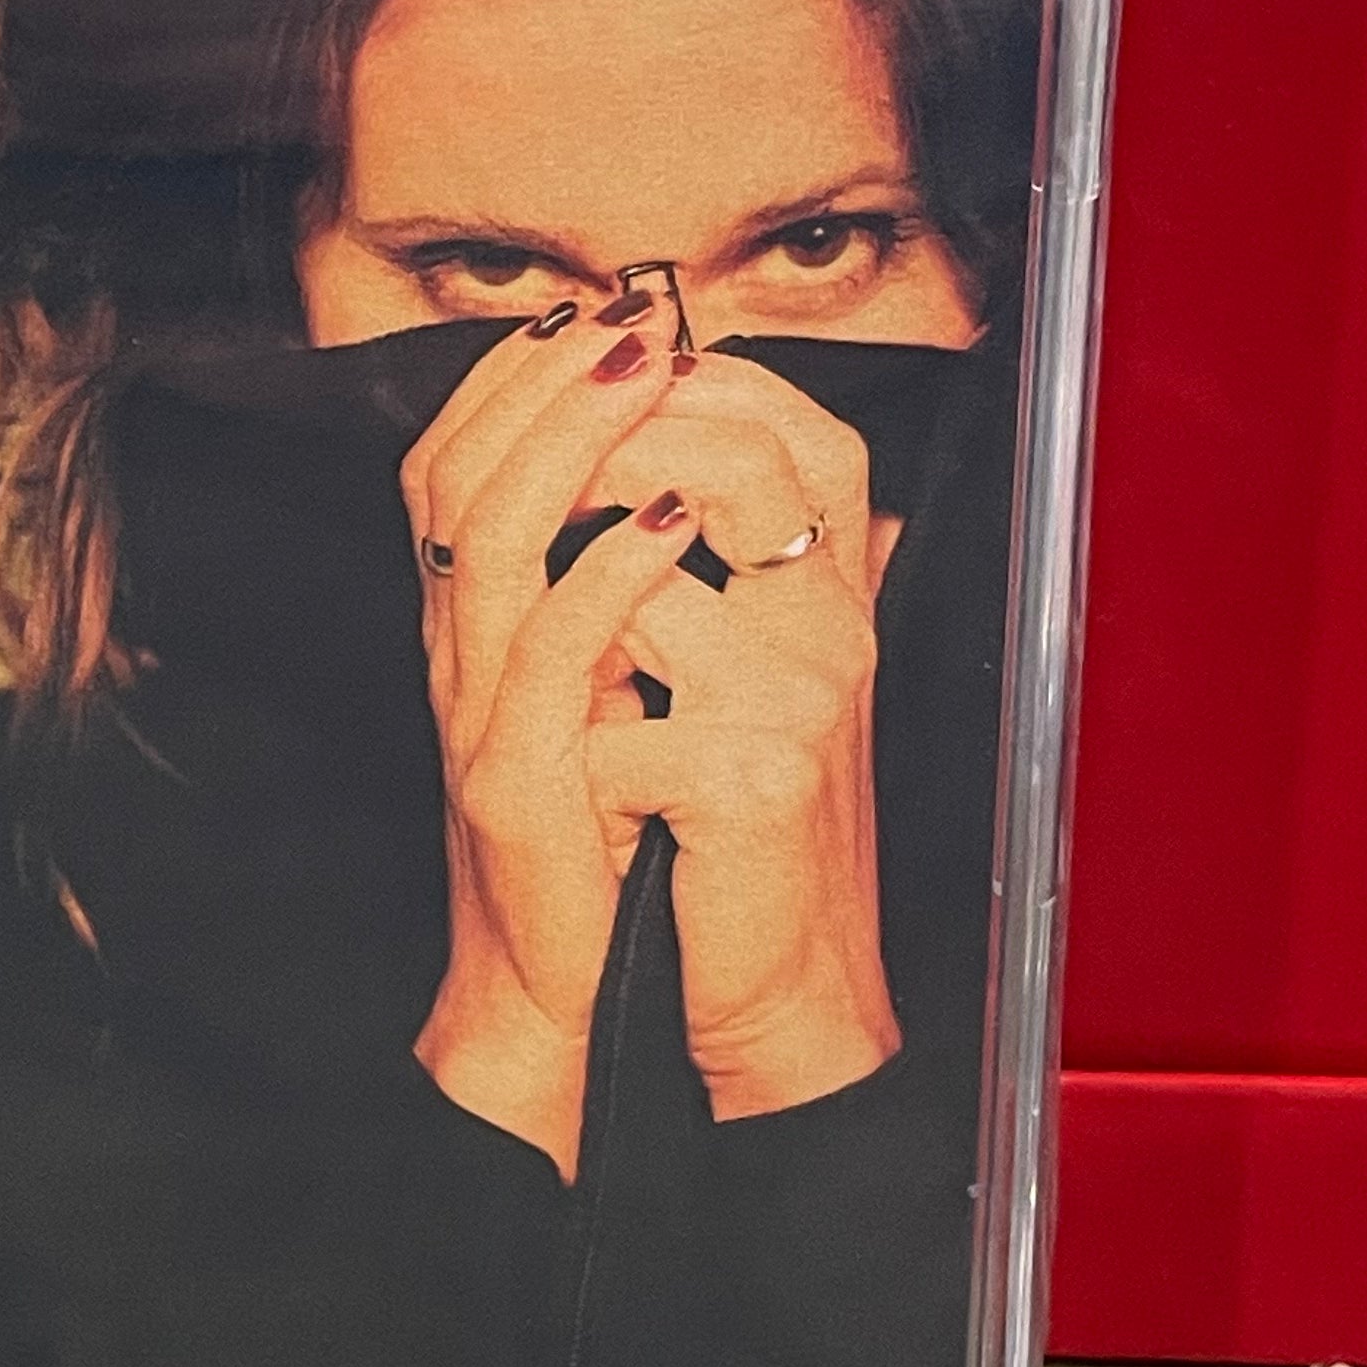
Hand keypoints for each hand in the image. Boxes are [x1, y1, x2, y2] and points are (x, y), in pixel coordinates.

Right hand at [398, 305, 713, 1174]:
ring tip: (645, 375)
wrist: (561, 993)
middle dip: (542, 381)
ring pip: (489, 537)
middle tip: (624, 315)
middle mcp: (452, 656)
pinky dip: (611, 568)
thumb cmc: (595, 844)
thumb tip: (672, 485)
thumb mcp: (596, 697)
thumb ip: (603, 600)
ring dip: (571, 441)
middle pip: (459, 477)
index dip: (508, 379)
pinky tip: (675, 518)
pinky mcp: (512, 779)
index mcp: (468, 628)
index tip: (585, 313)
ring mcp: (472, 713)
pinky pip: (549, 651)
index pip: (451, 465)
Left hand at [582, 354, 900, 1121]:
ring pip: (649, 585)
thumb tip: (615, 436)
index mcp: (835, 587)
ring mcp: (805, 698)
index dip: (691, 387)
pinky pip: (620, 720)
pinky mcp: (758, 778)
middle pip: (741, 457)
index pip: (794, 423)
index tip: (589, 392)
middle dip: (611, 456)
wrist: (776, 980)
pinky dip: (577, 749)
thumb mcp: (729, 672)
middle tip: (528, 498)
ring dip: (571, 620)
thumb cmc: (730, 823)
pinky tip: (583, 784)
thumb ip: (706, 562)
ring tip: (550, 670)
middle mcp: (838, 625)